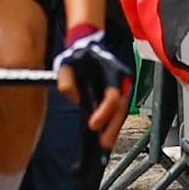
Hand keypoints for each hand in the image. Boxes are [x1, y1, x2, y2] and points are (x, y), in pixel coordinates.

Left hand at [55, 25, 132, 141]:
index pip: (113, 95)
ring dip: (114, 128)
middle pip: (122, 107)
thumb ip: (66, 81)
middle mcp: (121, 79)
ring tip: (105, 143)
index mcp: (111, 70)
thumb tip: (75, 98)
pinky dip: (113, 124)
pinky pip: (118, 111)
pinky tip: (106, 135)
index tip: (93, 125)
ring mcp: (122, 86)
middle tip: (103, 143)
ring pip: (122, 111)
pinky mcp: (118, 93)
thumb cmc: (76, 56)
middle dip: (113, 127)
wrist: (86, 45)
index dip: (105, 112)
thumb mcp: (66, 65)